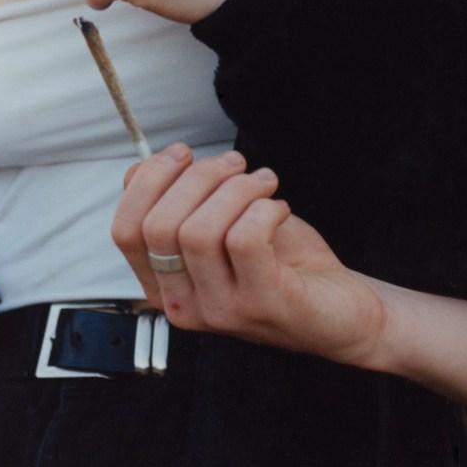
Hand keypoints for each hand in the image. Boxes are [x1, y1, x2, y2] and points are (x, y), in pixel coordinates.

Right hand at [111, 145, 388, 365]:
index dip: (149, 181)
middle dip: (199, 177)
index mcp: (164, 286)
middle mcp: (184, 305)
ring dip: (236, 189)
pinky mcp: (261, 305)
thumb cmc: (283, 265)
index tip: (183, 153)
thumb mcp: (224, 230)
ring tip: (263, 183)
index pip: (125, 231)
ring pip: (199, 231)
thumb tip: (147, 166)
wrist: (341, 313)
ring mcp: (220, 311)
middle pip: (159, 226)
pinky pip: (244, 239)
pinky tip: (279, 210)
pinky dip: (264, 209)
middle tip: (236, 164)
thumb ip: (184, 204)